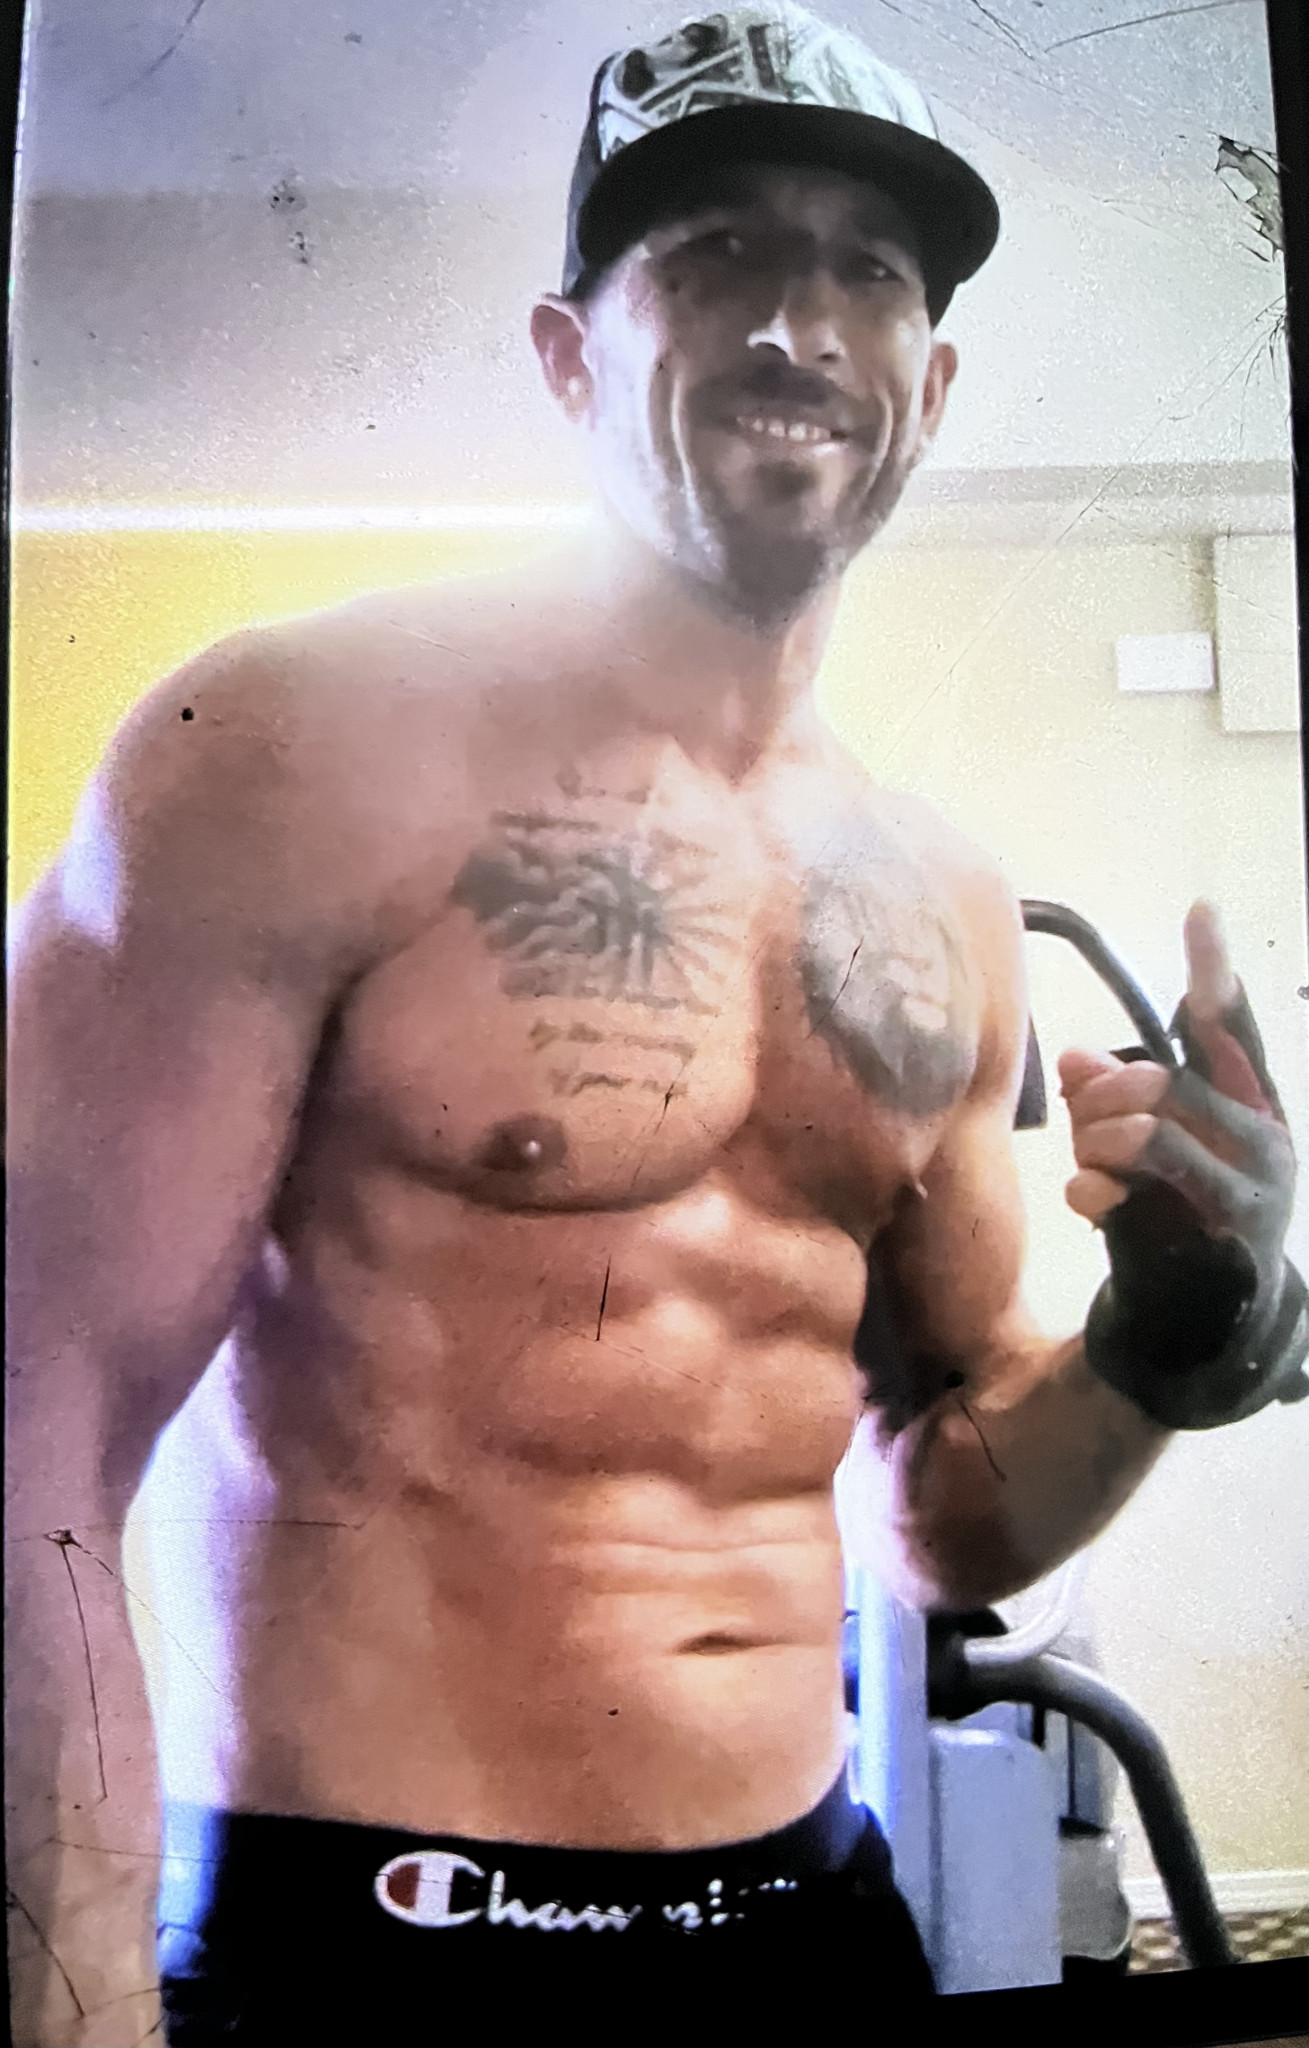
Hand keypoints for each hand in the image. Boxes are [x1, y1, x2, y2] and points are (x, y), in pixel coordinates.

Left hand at [1057, 902, 1306, 1428]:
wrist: (1210, 1318)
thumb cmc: (1182, 1208)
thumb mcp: (1154, 1140)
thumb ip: (1122, 1093)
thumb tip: (1075, 1060)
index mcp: (1256, 1104)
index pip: (1232, 1029)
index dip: (1214, 973)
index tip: (1200, 908)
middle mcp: (1264, 1143)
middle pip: (1162, 1082)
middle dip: (1102, 1094)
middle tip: (1082, 1113)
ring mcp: (1244, 1196)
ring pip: (1142, 1134)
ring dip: (1093, 1142)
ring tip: (1090, 1160)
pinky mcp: (1209, 1243)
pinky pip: (1121, 1191)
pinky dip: (1087, 1191)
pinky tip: (1092, 1204)